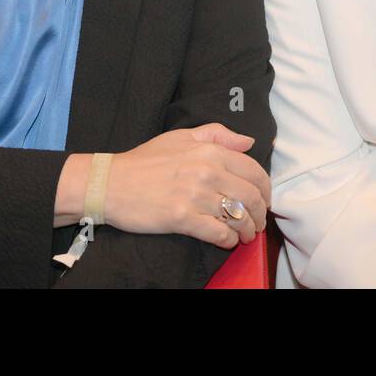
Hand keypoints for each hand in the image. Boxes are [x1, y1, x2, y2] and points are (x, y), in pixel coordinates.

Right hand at [103, 123, 270, 248]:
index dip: (265, 189)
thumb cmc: (145, 160)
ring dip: (248, 230)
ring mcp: (195, 195)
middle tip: (258, 223)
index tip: (264, 200)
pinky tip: (227, 241)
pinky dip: (228, 240)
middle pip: (251, 196)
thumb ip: (217, 134)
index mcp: (209, 150)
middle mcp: (207, 171)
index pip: (254, 171)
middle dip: (260, 214)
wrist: (110, 183)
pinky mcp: (182, 218)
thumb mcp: (181, 136)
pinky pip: (218, 233)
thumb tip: (248, 141)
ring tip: (246, 235)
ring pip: (238, 217)